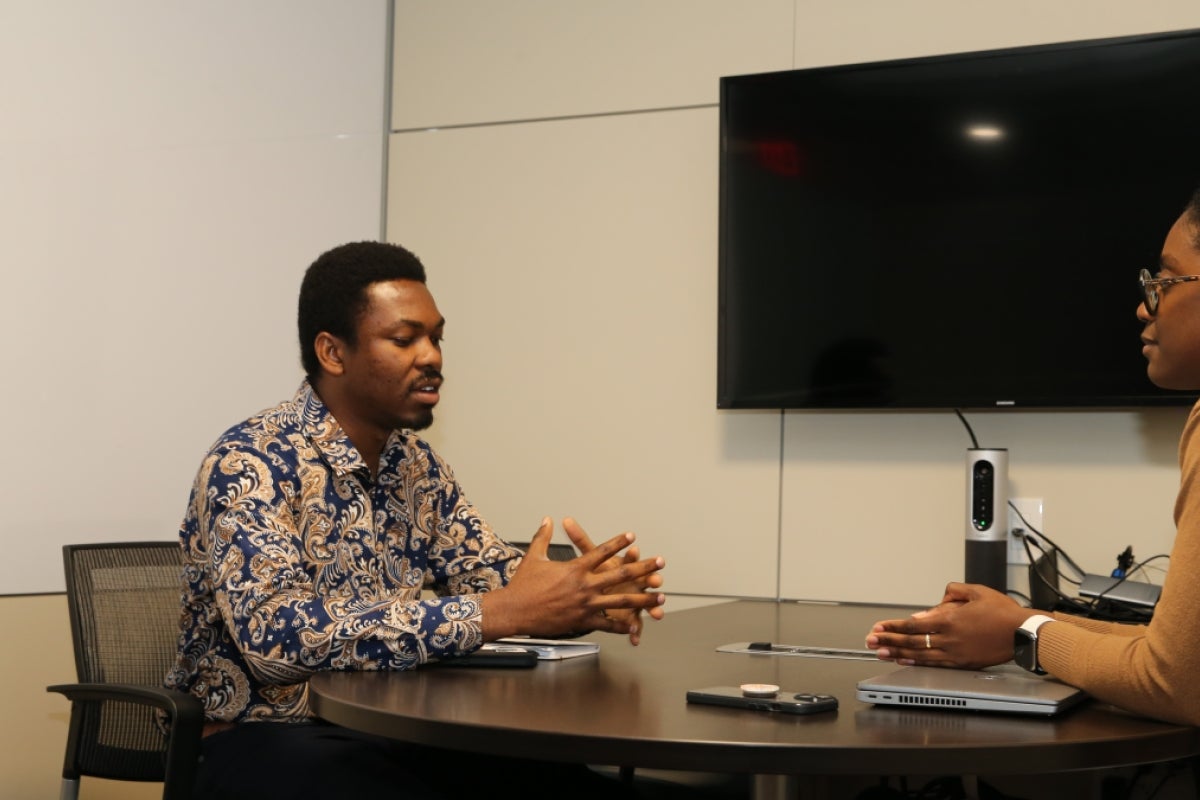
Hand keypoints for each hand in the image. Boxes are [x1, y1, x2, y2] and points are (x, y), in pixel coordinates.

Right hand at [482, 517, 665, 641]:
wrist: (514, 610)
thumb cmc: (523, 585)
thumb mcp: (534, 556)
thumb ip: (543, 536)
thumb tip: (547, 519)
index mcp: (575, 568)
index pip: (601, 551)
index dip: (619, 543)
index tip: (633, 537)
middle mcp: (584, 585)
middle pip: (621, 574)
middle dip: (643, 568)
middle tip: (661, 562)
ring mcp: (585, 604)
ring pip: (621, 600)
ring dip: (643, 598)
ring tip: (660, 596)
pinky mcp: (582, 621)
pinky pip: (606, 624)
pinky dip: (621, 626)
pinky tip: (636, 627)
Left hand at [863, 582, 1034, 668]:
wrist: (1023, 633)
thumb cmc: (1002, 611)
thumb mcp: (975, 591)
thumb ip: (950, 594)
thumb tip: (929, 607)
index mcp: (949, 619)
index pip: (913, 623)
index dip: (893, 626)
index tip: (878, 628)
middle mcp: (948, 638)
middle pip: (911, 640)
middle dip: (888, 640)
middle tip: (869, 642)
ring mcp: (955, 653)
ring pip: (919, 654)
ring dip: (897, 653)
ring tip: (880, 653)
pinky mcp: (962, 663)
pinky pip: (934, 663)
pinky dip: (916, 662)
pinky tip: (904, 661)